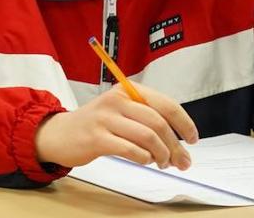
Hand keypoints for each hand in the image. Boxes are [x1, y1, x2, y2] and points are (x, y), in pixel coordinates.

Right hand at [35, 84, 197, 169]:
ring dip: (162, 154)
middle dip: (175, 145)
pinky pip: (130, 150)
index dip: (184, 122)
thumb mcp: (121, 111)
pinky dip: (143, 158)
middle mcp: (117, 100)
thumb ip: (146, 118)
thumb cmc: (96, 124)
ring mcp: (105, 119)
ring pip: (147, 137)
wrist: (60, 133)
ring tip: (163, 163)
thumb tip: (178, 142)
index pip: (165, 103)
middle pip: (158, 122)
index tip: (193, 139)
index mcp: (127, 90)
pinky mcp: (97, 138)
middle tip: (182, 161)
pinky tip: (145, 161)